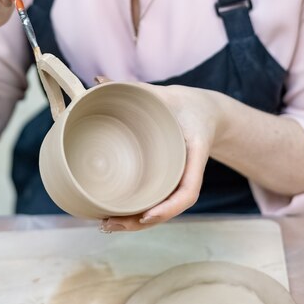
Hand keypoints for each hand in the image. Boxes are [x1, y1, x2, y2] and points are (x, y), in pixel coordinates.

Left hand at [100, 83, 224, 232]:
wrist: (205, 111)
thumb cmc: (186, 105)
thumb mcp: (166, 94)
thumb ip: (135, 88)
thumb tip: (98, 80)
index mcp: (195, 154)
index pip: (187, 192)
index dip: (166, 208)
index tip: (145, 215)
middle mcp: (188, 172)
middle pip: (168, 208)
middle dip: (139, 221)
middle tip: (107, 222)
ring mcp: (178, 178)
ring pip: (160, 209)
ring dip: (134, 222)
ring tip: (105, 224)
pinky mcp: (169, 178)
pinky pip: (156, 200)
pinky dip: (137, 211)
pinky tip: (116, 215)